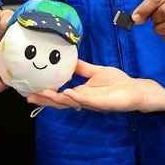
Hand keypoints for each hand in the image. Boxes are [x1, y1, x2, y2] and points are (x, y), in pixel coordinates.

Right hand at [27, 60, 164, 113]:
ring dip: (57, 99)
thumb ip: (83, 68)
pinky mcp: (103, 103)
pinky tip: (67, 93)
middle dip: (45, 100)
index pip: (60, 96)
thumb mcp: (96, 72)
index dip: (46, 95)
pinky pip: (88, 100)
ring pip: (71, 102)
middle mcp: (83, 100)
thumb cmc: (118, 83)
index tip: (30, 93)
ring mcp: (92, 103)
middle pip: (61, 102)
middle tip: (29, 98)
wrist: (136, 90)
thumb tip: (69, 60)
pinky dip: (77, 97)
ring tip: (44, 93)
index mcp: (81, 93)